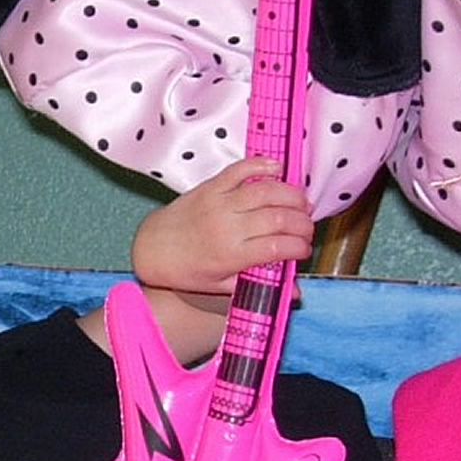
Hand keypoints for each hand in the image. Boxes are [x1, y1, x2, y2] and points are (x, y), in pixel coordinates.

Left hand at [132, 157, 312, 294]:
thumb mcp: (221, 286)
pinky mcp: (211, 185)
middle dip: (302, 223)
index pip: (278, 248)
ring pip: (267, 191)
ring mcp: (219, 202)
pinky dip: (263, 165)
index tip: (305, 250)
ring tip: (302, 203)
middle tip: (308, 228)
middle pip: (279, 218)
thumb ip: (260, 285)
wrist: (153, 248)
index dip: (300, 247)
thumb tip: (297, 294)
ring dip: (292, 195)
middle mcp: (227, 226)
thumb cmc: (187, 270)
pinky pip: (241, 169)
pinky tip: (279, 170)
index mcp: (231, 255)